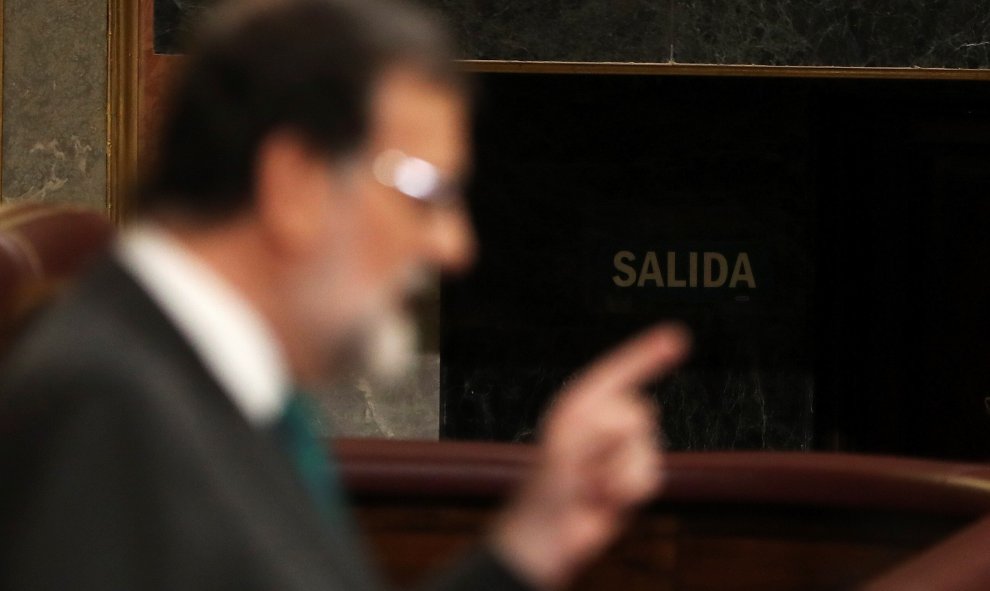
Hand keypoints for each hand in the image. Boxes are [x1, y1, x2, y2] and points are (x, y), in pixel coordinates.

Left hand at [491, 324, 689, 589]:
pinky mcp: (632, 474)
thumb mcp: (567, 447)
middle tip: (584, 465)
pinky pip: (651, 475)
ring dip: (620, 472)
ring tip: (593, 485)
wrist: (550, 536)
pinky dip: (628, 489)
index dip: (648, 353)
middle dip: (614, 443)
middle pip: (639, 412)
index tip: (678, 337)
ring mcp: (620, 448)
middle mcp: (603, 421)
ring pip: (648, 447)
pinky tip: (605, 497)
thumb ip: (601, 426)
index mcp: (580, 404)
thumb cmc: (548, 488)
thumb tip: (635, 417)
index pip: (620, 369)